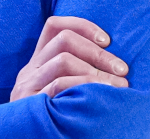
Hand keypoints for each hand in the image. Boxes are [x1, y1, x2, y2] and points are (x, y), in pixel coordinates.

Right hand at [10, 16, 128, 100]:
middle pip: (64, 40)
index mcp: (38, 64)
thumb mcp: (62, 95)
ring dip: (96, 71)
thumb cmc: (54, 124)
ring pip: (63, 61)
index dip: (82, 25)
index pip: (54, 26)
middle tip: (122, 69)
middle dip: (98, 52)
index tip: (107, 40)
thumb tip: (115, 65)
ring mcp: (27, 86)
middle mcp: (30, 71)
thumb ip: (75, 78)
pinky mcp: (28, 103)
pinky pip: (59, 85)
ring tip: (117, 87)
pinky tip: (100, 98)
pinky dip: (84, 86)